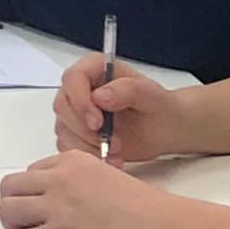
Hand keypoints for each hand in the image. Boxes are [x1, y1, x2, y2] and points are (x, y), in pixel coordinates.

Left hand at [0, 150, 190, 228]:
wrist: (164, 228)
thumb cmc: (143, 208)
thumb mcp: (104, 176)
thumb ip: (75, 181)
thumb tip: (53, 198)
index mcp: (70, 160)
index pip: (30, 172)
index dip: (32, 192)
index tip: (39, 207)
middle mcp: (59, 178)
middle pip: (10, 187)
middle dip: (12, 205)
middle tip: (23, 222)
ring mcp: (58, 205)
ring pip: (8, 210)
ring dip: (14, 226)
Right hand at [52, 57, 184, 164]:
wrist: (167, 130)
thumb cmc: (161, 108)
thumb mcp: (151, 95)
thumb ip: (127, 90)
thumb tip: (99, 96)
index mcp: (95, 69)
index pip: (72, 78)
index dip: (80, 101)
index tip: (98, 123)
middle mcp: (81, 88)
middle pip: (62, 105)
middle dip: (85, 129)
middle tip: (115, 143)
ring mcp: (77, 111)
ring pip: (63, 128)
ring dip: (88, 145)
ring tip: (117, 152)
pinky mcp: (78, 133)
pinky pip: (68, 146)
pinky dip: (88, 156)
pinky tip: (111, 159)